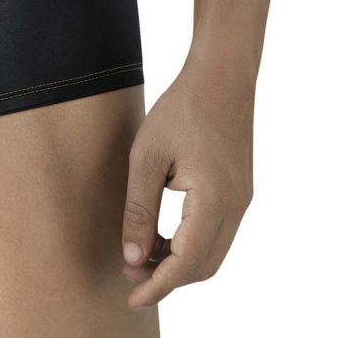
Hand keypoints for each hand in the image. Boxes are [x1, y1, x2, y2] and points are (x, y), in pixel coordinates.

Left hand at [121, 56, 254, 307]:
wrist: (222, 74)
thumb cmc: (181, 107)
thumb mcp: (147, 156)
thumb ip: (138, 209)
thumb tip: (132, 258)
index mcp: (214, 200)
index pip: (186, 263)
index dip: (158, 285)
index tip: (132, 298)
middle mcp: (236, 206)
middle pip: (204, 266)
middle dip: (167, 277)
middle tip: (130, 273)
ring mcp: (242, 199)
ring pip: (212, 252)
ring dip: (179, 260)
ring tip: (141, 253)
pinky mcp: (240, 189)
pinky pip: (217, 232)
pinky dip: (190, 242)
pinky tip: (162, 232)